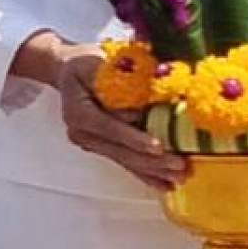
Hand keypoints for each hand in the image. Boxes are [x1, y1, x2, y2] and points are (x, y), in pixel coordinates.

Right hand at [40, 36, 184, 191]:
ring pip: (125, 161)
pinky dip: (145, 174)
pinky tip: (163, 185)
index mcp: (78, 113)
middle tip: (179, 167)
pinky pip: (126, 162)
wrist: (68, 70)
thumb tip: (142, 104)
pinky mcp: (102, 147)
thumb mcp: (98, 63)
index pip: (109, 128)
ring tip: (178, 178)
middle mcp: (82, 134)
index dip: (134, 138)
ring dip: (153, 171)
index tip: (157, 147)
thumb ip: (116, 82)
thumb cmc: (85, 63)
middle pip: (120, 152)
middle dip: (152, 162)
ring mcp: (91, 143)